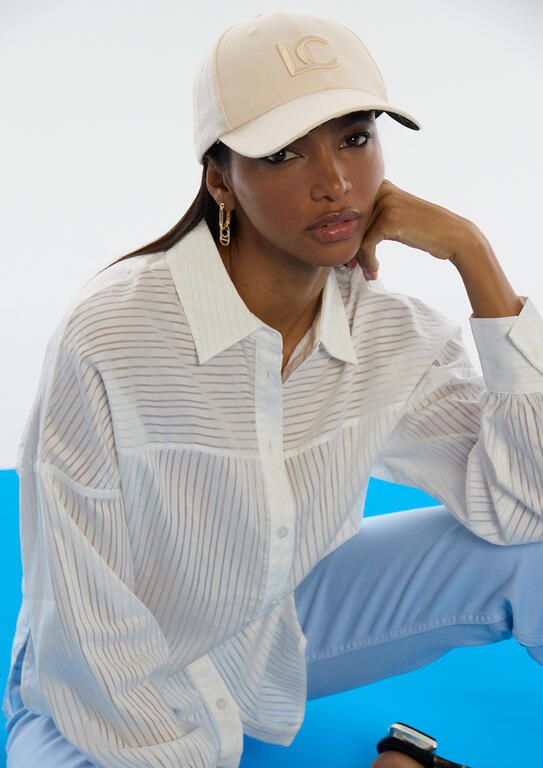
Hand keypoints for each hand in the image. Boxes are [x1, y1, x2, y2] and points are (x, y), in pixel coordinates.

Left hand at [347, 178, 476, 280]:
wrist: (452, 235)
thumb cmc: (425, 229)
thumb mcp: (397, 214)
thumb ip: (373, 216)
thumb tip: (343, 233)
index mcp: (380, 184)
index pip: (351, 211)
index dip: (348, 235)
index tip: (351, 256)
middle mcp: (380, 189)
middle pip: (351, 223)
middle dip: (351, 248)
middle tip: (353, 267)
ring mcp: (384, 203)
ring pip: (356, 236)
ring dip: (360, 259)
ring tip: (367, 272)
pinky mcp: (388, 220)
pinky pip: (366, 245)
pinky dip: (368, 261)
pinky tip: (375, 271)